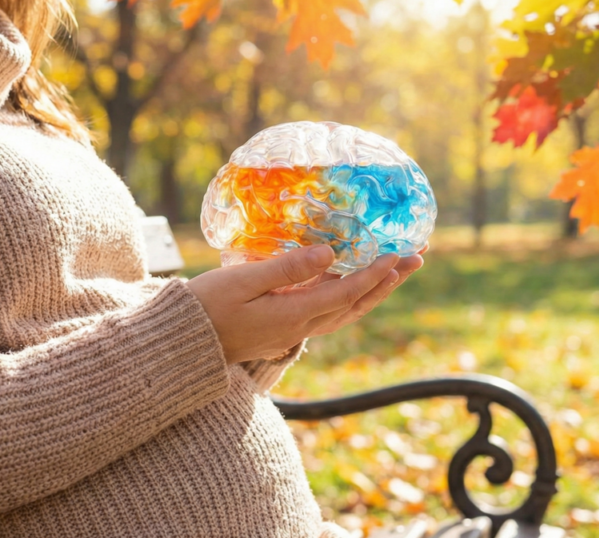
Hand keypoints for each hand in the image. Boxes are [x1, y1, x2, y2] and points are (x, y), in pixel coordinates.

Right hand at [185, 245, 399, 364]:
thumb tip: (328, 254)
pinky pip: (327, 315)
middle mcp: (299, 327)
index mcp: (292, 314)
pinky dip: (349, 298)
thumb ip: (285, 268)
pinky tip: (351, 285)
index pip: (345, 292)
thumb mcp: (241, 281)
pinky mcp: (282, 331)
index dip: (375, 273)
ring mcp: (291, 332)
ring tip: (396, 272)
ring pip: (344, 313)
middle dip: (388, 282)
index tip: (399, 254)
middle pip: (355, 305)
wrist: (182, 345)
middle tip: (416, 258)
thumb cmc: (204, 307)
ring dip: (373, 291)